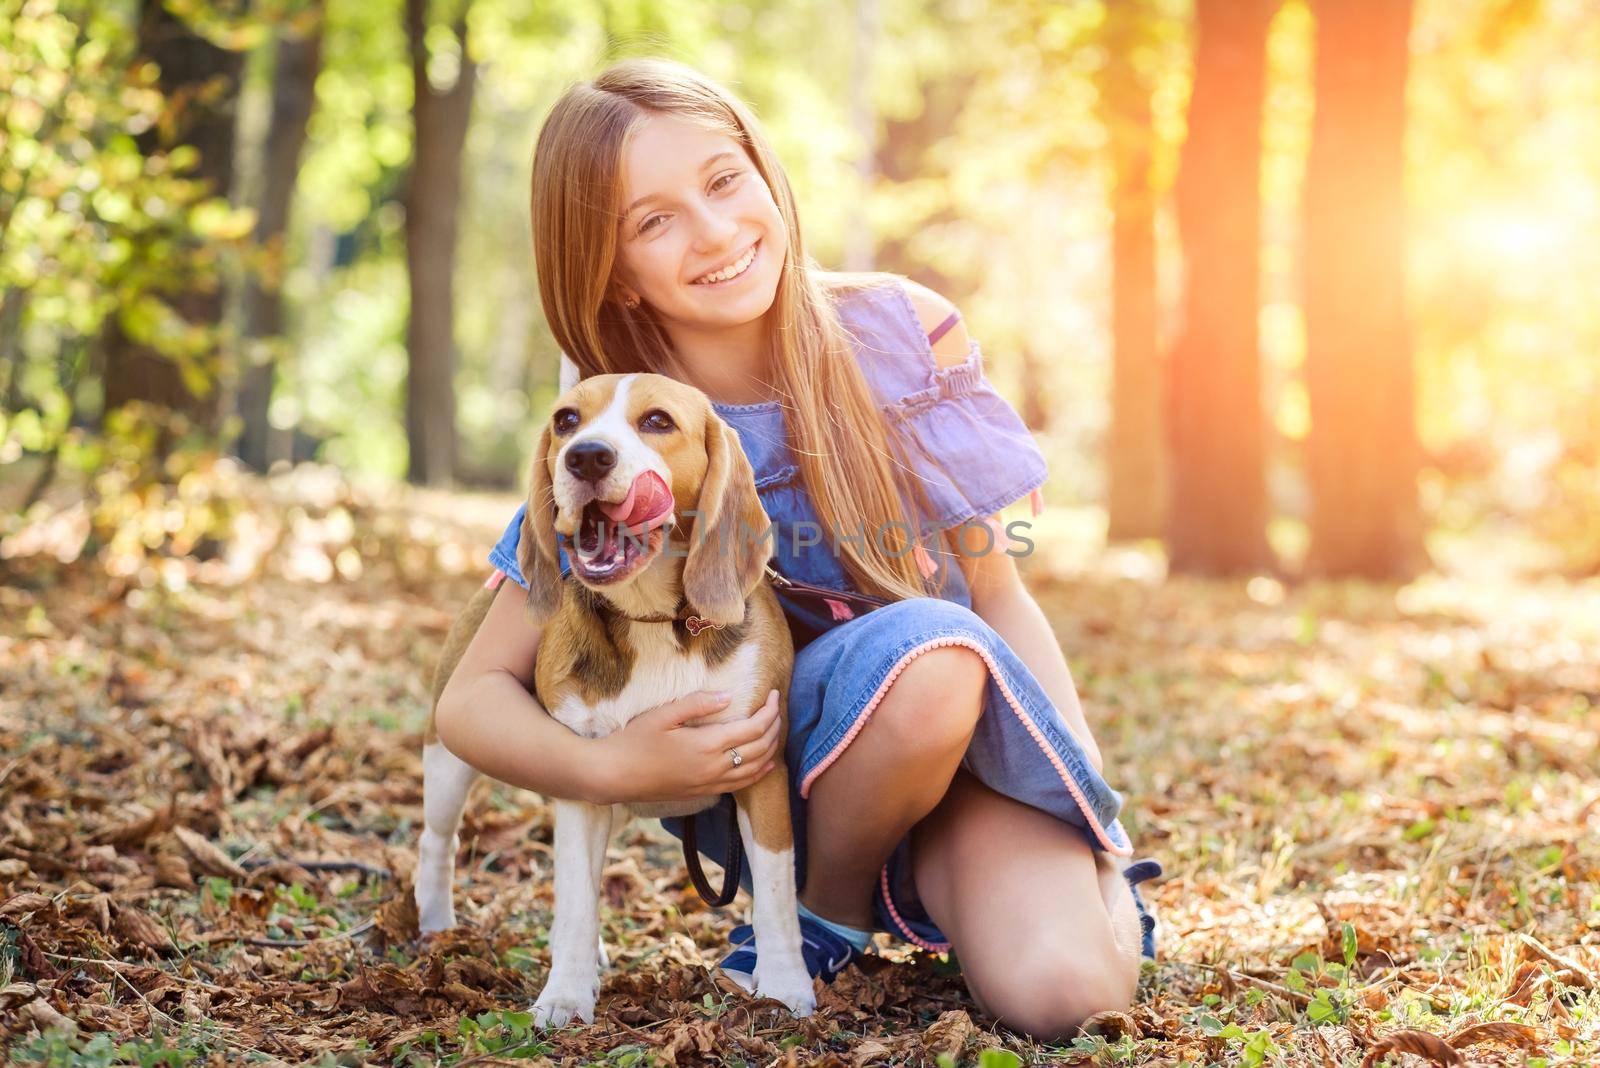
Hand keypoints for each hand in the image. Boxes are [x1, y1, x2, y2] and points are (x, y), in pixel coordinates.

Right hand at [586, 688, 782, 804]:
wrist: (614, 776)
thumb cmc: (634, 741)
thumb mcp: (663, 715)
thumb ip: (697, 704)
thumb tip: (728, 696)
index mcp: (706, 745)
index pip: (753, 729)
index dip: (769, 712)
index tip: (774, 695)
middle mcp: (714, 768)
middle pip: (760, 748)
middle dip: (775, 727)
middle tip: (777, 708)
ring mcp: (709, 783)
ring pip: (755, 769)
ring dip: (771, 749)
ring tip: (775, 730)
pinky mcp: (702, 792)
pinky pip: (740, 785)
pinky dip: (759, 773)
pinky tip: (765, 765)